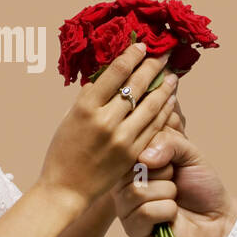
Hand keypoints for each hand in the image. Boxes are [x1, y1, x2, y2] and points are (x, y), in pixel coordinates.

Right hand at [39, 43, 179, 208]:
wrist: (65, 190)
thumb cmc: (62, 153)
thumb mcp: (69, 118)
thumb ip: (89, 98)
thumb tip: (107, 77)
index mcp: (85, 107)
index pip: (115, 73)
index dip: (131, 56)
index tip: (141, 46)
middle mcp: (105, 120)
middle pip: (136, 86)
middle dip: (153, 67)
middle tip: (164, 55)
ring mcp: (121, 138)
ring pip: (151, 106)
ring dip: (164, 89)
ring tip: (173, 77)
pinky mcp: (132, 154)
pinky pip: (154, 128)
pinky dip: (164, 112)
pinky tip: (170, 102)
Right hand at [110, 126, 236, 236]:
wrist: (219, 217)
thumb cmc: (200, 184)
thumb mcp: (188, 152)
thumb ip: (167, 141)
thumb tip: (144, 159)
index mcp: (130, 164)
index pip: (129, 148)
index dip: (156, 152)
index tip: (171, 161)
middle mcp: (122, 185)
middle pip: (132, 170)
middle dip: (164, 173)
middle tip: (174, 181)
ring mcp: (125, 208)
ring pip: (138, 192)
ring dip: (168, 193)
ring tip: (174, 198)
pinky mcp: (133, 230)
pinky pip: (145, 213)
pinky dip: (168, 211)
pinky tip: (172, 216)